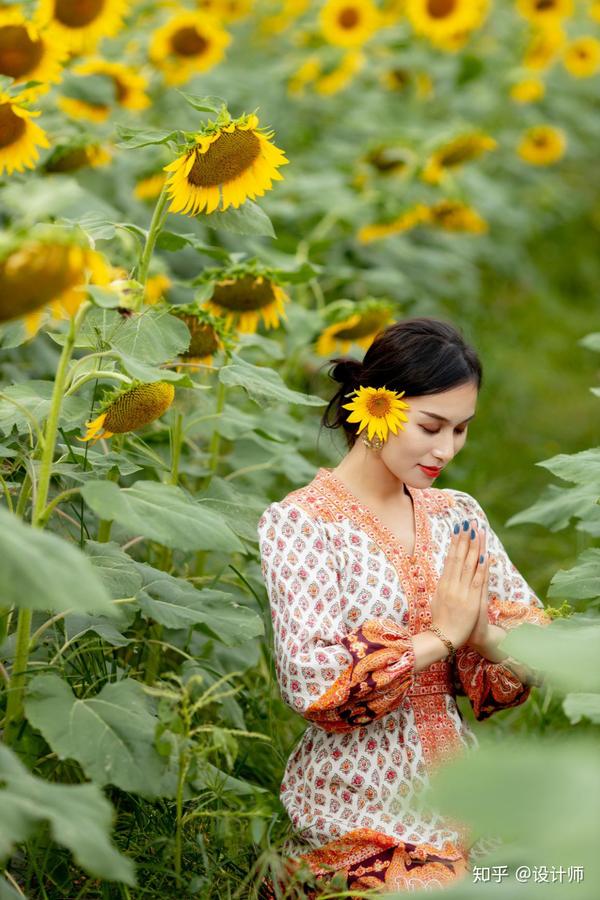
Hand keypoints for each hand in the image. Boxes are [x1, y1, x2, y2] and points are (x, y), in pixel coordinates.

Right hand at [430, 518, 487, 648]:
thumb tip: (446, 570)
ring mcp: (462, 592)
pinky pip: (479, 581)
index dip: (456, 542)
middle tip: (469, 523)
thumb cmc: (441, 620)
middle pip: (460, 557)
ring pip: (470, 566)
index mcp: (443, 583)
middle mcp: (452, 585)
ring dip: (475, 548)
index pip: (451, 558)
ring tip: (478, 532)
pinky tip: (485, 556)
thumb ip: (443, 585)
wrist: (444, 638)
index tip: (459, 528)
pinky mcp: (472, 601)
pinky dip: (482, 568)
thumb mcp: (437, 599)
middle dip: (465, 539)